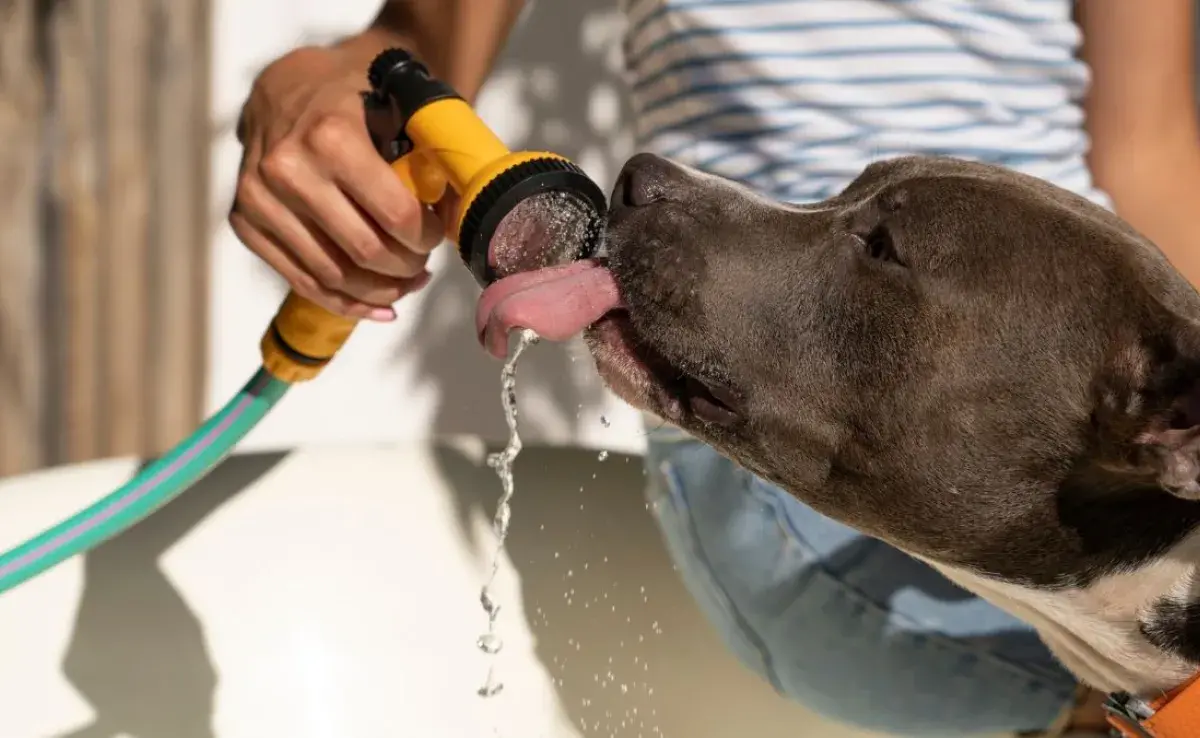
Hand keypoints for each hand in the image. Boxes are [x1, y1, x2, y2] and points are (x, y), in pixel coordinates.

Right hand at [230, 45, 446, 320]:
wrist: (284, 88)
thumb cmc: (351, 97)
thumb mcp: (397, 105)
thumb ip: (431, 153)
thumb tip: (463, 215)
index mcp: (330, 137)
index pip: (395, 216)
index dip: (426, 237)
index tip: (436, 235)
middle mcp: (287, 170)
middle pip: (365, 252)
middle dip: (406, 267)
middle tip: (423, 264)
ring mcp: (259, 199)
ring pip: (334, 276)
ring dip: (381, 291)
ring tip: (407, 284)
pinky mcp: (244, 222)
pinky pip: (303, 281)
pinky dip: (346, 303)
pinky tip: (379, 307)